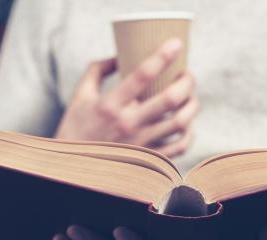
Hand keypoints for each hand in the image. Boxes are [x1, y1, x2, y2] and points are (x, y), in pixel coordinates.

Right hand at [55, 38, 198, 157]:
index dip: (162, 56)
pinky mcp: (149, 159)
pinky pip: (180, 147)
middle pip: (170, 98)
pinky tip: (186, 124)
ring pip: (180, 122)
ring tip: (191, 97)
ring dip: (192, 105)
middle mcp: (128, 124)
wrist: (73, 168)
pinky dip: (189, 133)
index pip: (141, 75)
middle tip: (188, 74)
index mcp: (109, 104)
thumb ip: (97, 70)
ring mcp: (141, 144)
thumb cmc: (77, 128)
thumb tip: (120, 54)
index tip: (176, 43)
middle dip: (187, 81)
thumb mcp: (80, 95)